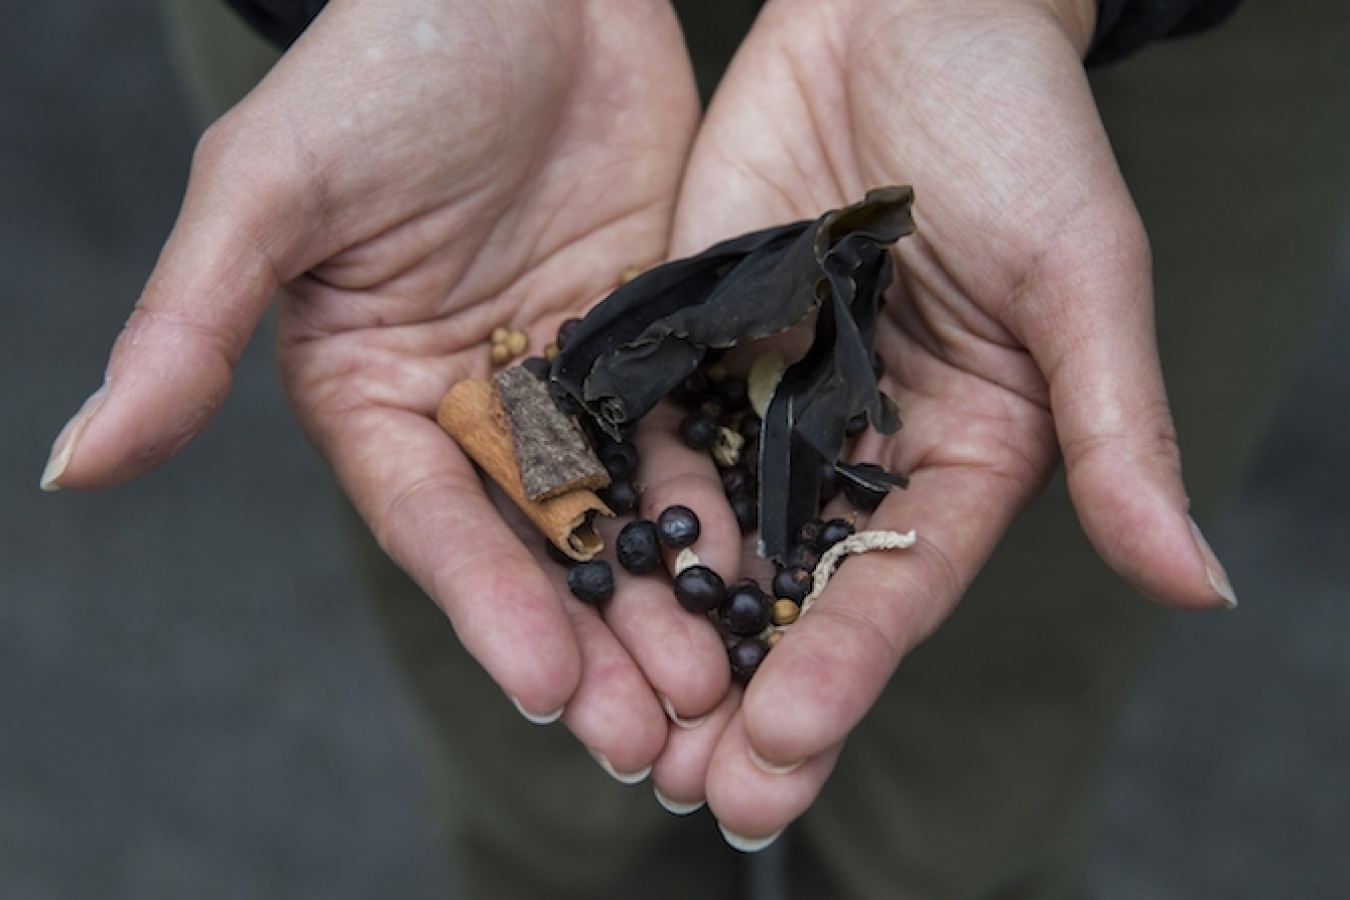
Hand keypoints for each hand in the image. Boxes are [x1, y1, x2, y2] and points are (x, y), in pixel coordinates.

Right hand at [40, 0, 705, 773]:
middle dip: (597, 643)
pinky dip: (726, 503)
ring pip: (625, 509)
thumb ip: (189, 329)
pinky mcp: (653, 338)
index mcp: (374, 393)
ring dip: (671, 601)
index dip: (491, 610)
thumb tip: (73, 463)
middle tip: (661, 736)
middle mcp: (475, 403)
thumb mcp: (271, 189)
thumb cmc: (382, 61)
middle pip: (538, 544)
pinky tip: (772, 571)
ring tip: (727, 687)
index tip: (552, 691)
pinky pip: (693, 432)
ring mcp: (574, 377)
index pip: (434, 524)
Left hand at [644, 0, 1235, 843]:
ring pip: (710, 538)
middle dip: (743, 691)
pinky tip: (570, 585)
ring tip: (618, 726)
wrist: (902, 12)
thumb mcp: (1081, 279)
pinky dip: (614, 512)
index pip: (898, 585)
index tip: (783, 750)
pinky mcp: (693, 346)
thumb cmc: (1017, 130)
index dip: (842, 671)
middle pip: (795, 592)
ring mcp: (767, 402)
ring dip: (666, 634)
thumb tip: (1202, 585)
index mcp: (962, 454)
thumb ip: (1115, 432)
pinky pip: (649, 439)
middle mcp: (858, 449)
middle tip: (693, 791)